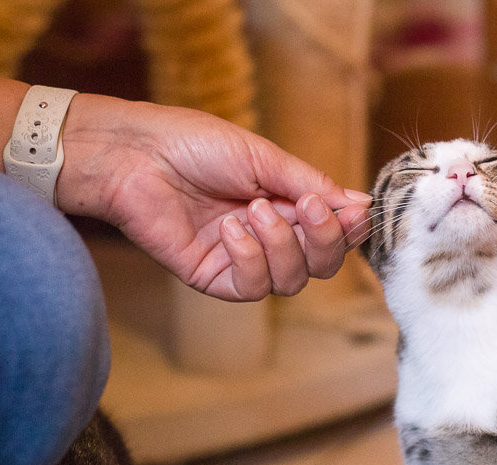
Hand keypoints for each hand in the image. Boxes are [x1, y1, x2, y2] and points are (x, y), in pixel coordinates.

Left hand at [57, 94, 370, 300]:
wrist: (135, 154)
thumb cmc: (193, 144)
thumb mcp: (263, 158)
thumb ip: (311, 185)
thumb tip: (361, 204)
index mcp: (286, 204)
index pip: (335, 233)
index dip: (350, 229)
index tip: (353, 211)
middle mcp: (270, 236)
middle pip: (322, 264)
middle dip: (324, 240)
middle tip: (309, 209)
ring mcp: (243, 260)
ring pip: (293, 280)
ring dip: (283, 246)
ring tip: (254, 210)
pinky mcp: (214, 277)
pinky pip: (253, 287)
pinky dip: (250, 258)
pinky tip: (230, 229)